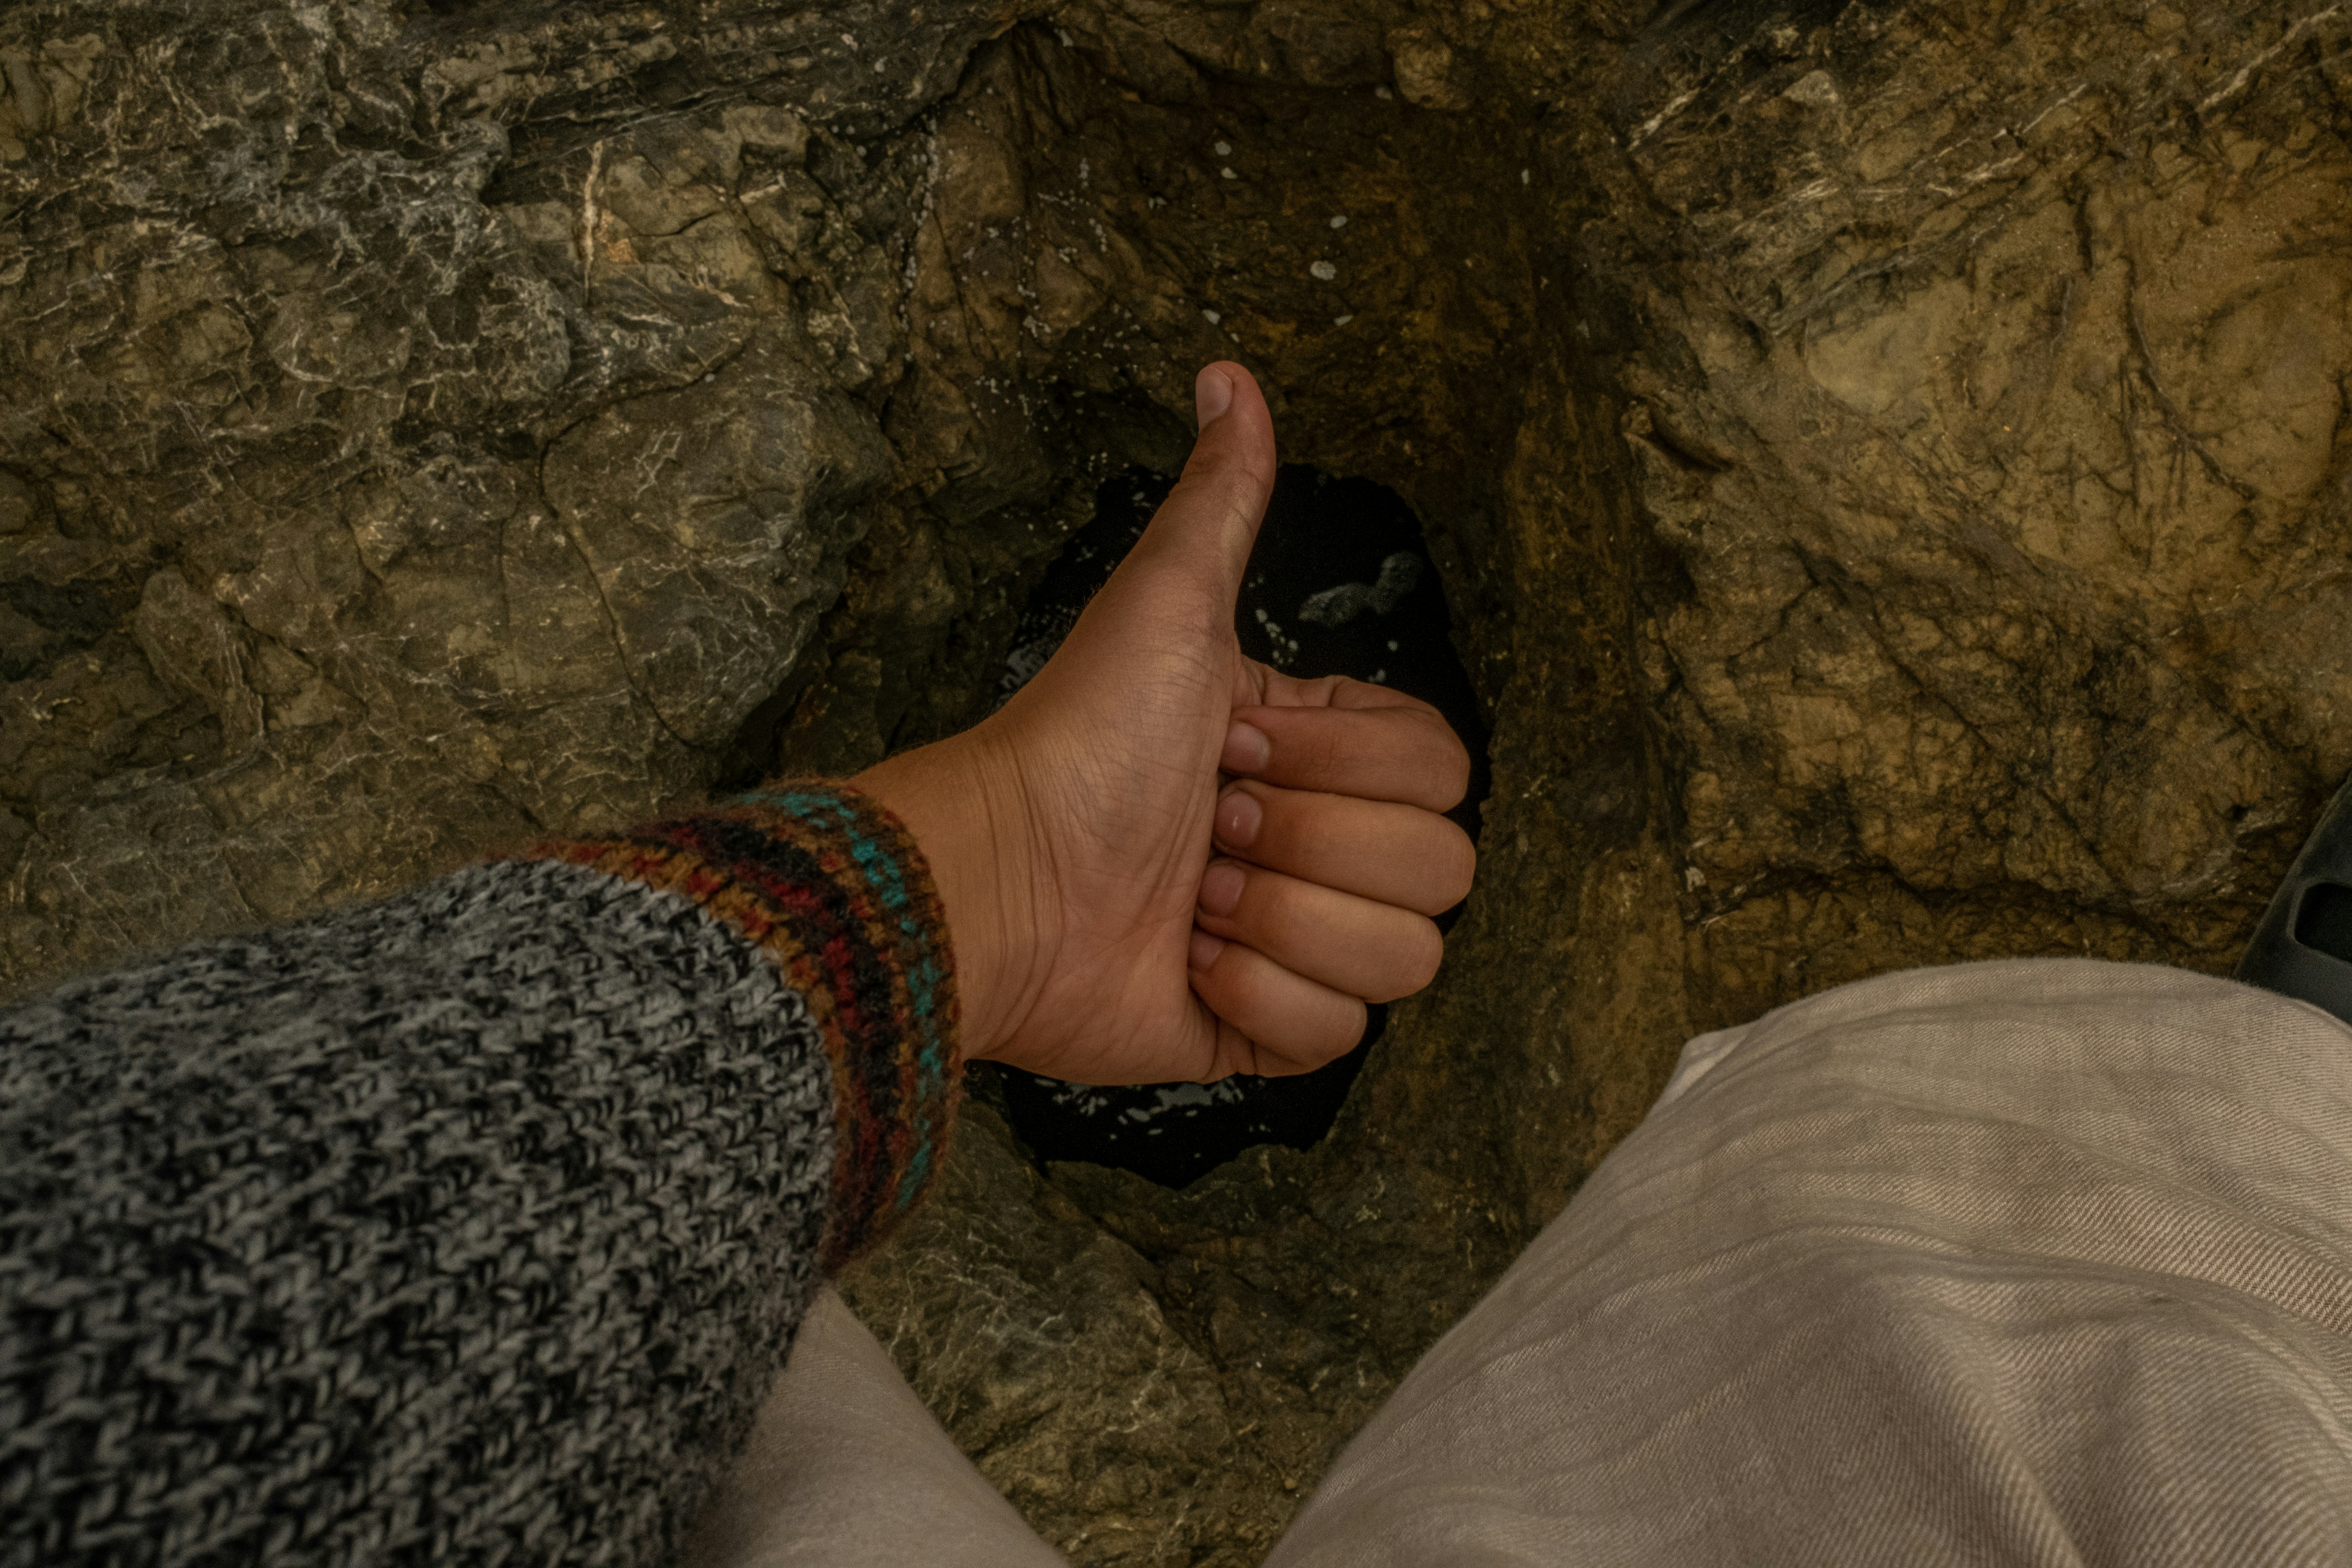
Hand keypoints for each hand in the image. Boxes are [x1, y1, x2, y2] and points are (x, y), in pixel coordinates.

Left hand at [853, 363, 1474, 1083]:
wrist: (1002, 877)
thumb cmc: (1078, 740)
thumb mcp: (1163, 603)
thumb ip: (1221, 498)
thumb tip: (1229, 375)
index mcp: (1324, 756)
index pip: (1443, 770)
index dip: (1345, 760)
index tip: (1237, 742)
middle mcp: (1324, 849)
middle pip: (1440, 868)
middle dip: (1310, 840)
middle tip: (1209, 821)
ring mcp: (1299, 947)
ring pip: (1403, 961)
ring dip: (1284, 922)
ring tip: (1194, 894)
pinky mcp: (1264, 1034)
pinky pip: (1337, 1038)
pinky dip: (1257, 1000)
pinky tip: (1185, 962)